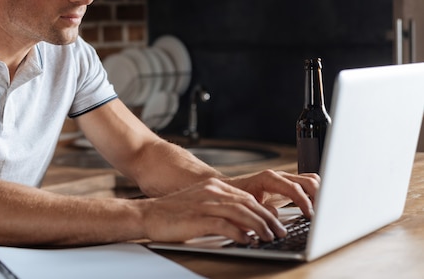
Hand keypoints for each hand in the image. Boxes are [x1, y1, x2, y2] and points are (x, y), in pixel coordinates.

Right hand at [138, 177, 289, 243]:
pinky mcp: (198, 218)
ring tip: (270, 237)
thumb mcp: (200, 204)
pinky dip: (240, 233)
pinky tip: (248, 241)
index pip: (247, 197)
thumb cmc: (173, 213)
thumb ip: (221, 209)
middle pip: (248, 203)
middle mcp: (212, 192)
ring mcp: (205, 204)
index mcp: (213, 186)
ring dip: (259, 226)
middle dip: (268, 219)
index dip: (265, 210)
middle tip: (280, 232)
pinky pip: (225, 225)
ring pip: (241, 212)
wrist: (148, 214)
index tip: (276, 222)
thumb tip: (245, 223)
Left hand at [223, 170, 319, 218]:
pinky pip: (308, 185)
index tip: (310, 215)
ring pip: (311, 181)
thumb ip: (262, 209)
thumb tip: (276, 217)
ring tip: (320, 212)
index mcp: (269, 178)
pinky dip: (315, 194)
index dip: (305, 202)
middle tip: (320, 215)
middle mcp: (280, 176)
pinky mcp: (289, 186)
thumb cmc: (236, 197)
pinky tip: (315, 208)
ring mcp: (286, 180)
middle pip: (308, 181)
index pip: (294, 188)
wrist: (229, 189)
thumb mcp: (246, 204)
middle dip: (318, 197)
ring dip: (319, 195)